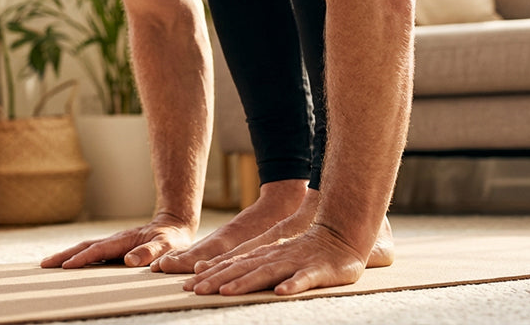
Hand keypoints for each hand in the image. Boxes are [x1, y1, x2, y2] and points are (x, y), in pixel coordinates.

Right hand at [40, 213, 196, 268]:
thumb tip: (129, 260)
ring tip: (48, 264)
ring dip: (67, 255)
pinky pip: (92, 252)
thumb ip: (150, 252)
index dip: (81, 259)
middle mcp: (115, 240)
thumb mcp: (166, 246)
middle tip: (43, 265)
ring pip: (86, 248)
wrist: (174, 225)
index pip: (98, 250)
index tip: (64, 267)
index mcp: (124, 240)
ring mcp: (113, 243)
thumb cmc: (171, 238)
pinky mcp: (115, 248)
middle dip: (64, 255)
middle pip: (85, 246)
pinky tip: (70, 265)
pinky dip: (77, 257)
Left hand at [182, 224, 365, 295]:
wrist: (340, 237)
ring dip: (246, 282)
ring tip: (227, 292)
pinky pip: (304, 279)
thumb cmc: (305, 251)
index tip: (189, 285)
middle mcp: (275, 257)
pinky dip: (292, 284)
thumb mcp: (273, 255)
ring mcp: (295, 262)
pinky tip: (282, 292)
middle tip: (195, 290)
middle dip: (218, 279)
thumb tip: (217, 272)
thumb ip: (248, 263)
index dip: (210, 274)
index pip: (232, 265)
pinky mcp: (317, 270)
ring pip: (267, 272)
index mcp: (264, 255)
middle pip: (242, 268)